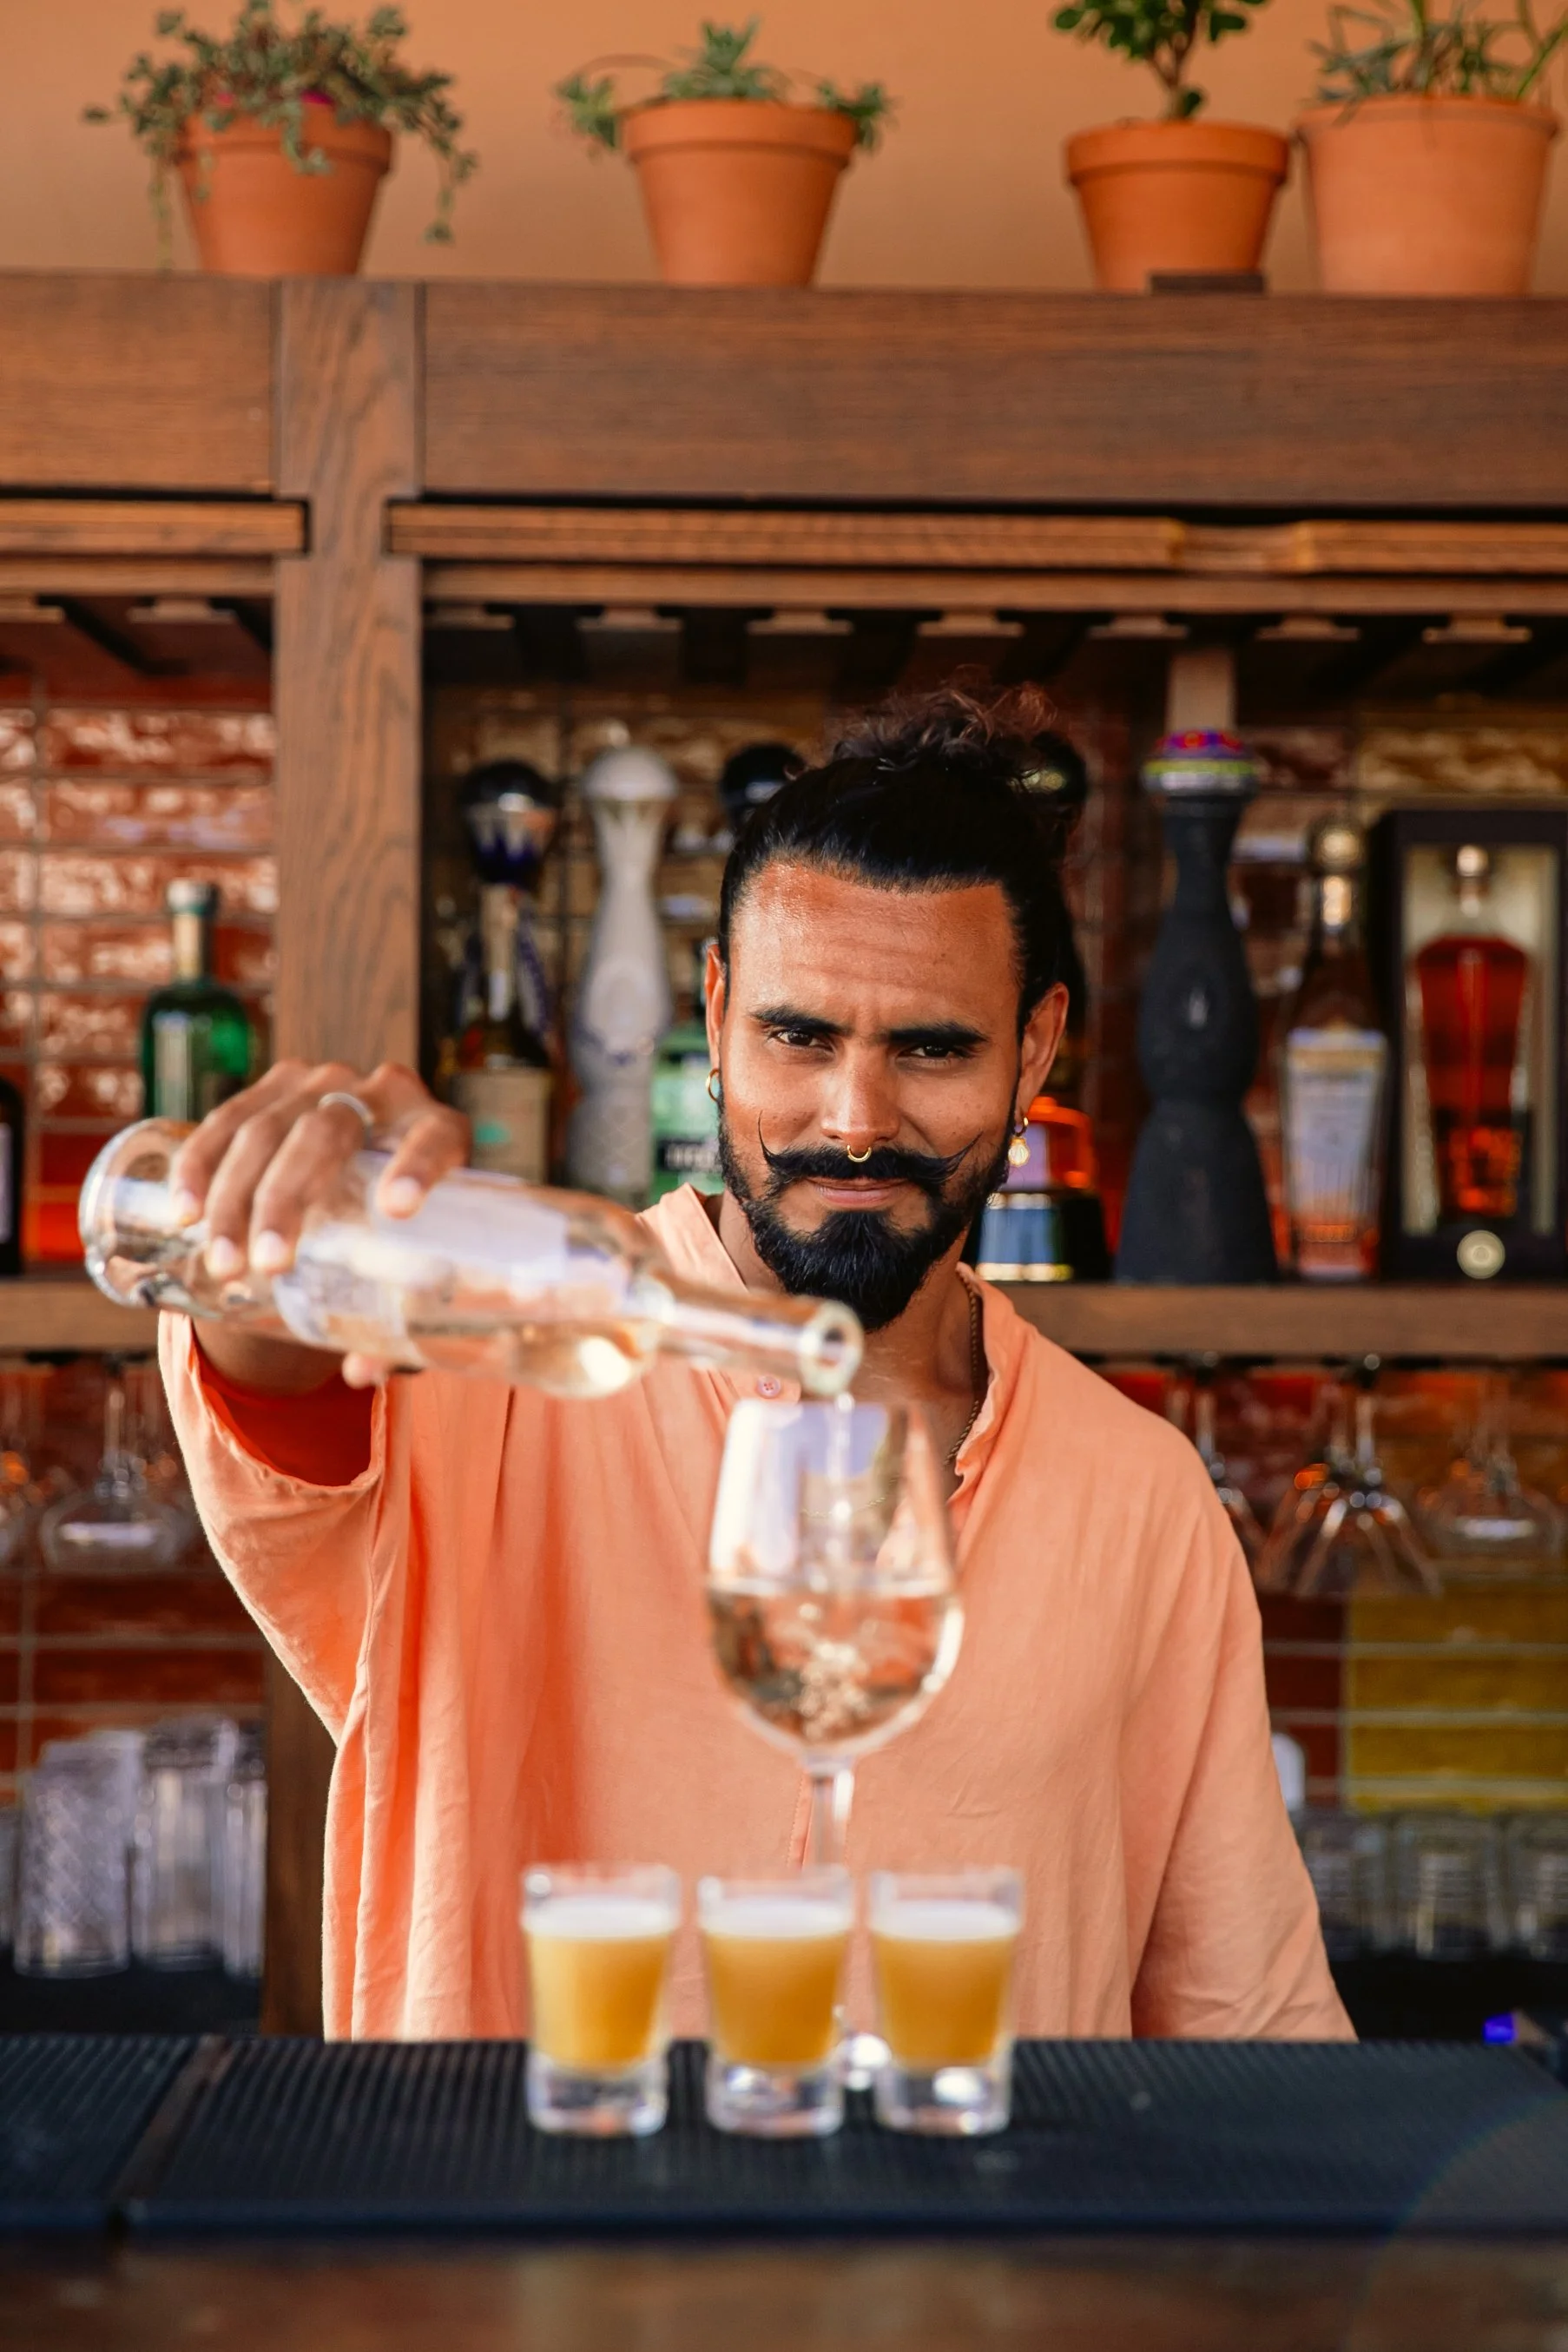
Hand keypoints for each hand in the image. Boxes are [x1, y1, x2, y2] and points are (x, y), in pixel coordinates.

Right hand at [169, 1060, 469, 1388]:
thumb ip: (400, 1323)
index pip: (437, 1139)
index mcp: (442, 1131)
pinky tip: (184, 1210)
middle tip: (270, 1266)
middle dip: (290, 1199)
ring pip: (268, 1128)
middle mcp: (387, 1093)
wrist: (373, 1168)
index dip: (419, 1166)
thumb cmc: (409, 1232)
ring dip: (236, 1197)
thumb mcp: (416, 1266)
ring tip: (223, 1262)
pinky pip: (230, 1117)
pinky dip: (201, 1163)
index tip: (397, 1210)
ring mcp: (327, 1081)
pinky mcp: (279, 1086)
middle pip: (328, 1131)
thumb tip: (360, 1374)